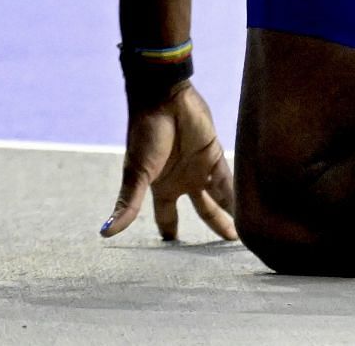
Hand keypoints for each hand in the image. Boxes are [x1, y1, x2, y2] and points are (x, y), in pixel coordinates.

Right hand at [101, 83, 236, 241]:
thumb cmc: (144, 133)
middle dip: (214, 227)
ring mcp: (201, 168)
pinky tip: (250, 213)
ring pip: (221, 199)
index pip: (167, 218)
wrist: (162, 96)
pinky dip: (239, 197)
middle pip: (203, 211)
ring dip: (232, 215)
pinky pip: (230, 181)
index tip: (178, 258)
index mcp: (161, 187)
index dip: (171, 235)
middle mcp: (183, 180)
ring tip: (245, 237)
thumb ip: (129, 204)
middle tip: (226, 251)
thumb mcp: (136, 173)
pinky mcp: (216, 155)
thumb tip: (105, 233)